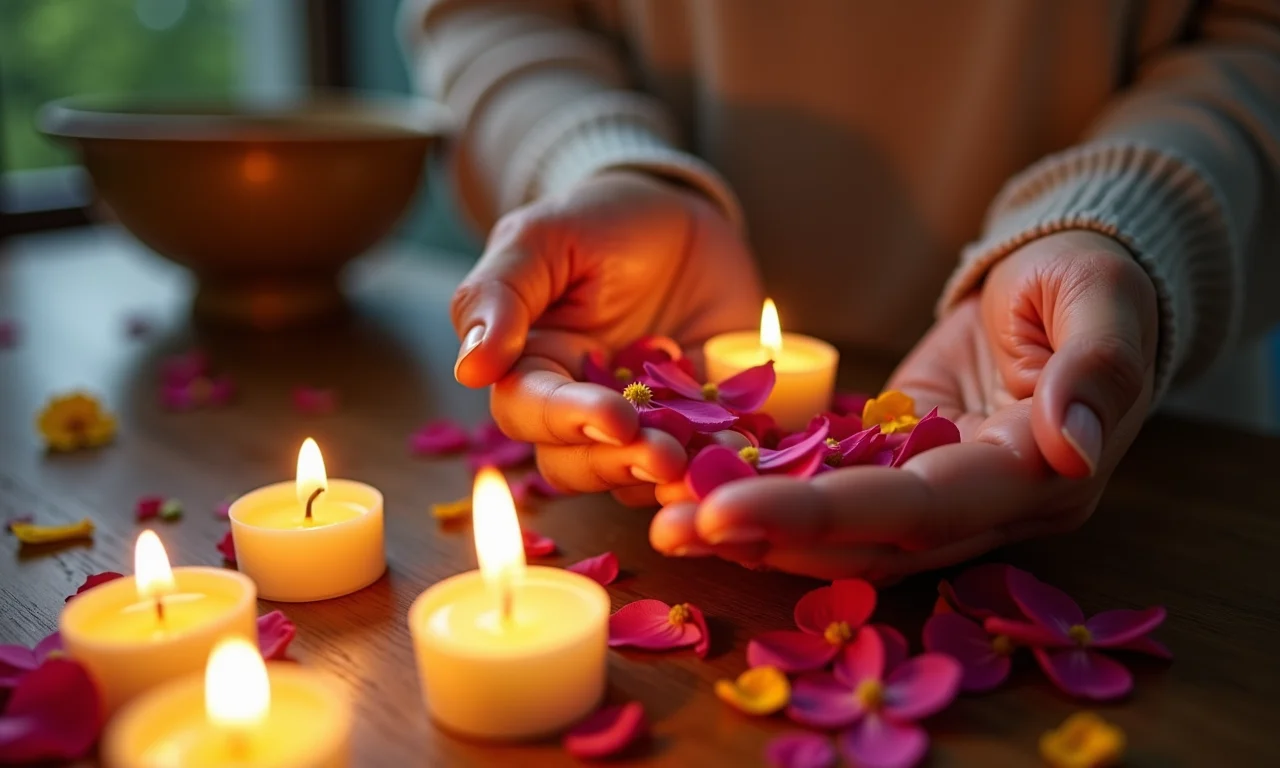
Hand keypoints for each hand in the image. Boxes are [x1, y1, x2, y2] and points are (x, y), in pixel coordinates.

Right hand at [451, 171, 761, 497]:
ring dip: (664, 475)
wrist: (680, 217)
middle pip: (574, 461)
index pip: (528, 411)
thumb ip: (499, 295)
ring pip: (631, 474)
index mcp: (531, 366)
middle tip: (664, 453)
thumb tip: (470, 369)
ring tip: (702, 463)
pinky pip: (695, 460)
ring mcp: (638, 422)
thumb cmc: (599, 220)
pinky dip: (713, 463)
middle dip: (617, 462)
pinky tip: (740, 452)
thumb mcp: (542, 237)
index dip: (566, 422)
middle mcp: (577, 407)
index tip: (614, 419)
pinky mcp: (693, 425)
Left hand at [650, 231, 1158, 580]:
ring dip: (755, 530)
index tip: (724, 512)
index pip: (916, 510)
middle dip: (765, 535)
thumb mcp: (1103, 299)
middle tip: (668, 528)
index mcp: (1035, 477)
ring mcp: (938, 492)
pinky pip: (830, 488)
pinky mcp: (901, 465)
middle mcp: (983, 508)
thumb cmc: (1094, 276)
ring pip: (839, 531)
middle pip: (864, 539)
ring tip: (665, 520)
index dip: (821, 515)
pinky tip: (698, 486)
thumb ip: (1096, 370)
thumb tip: (1072, 447)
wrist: (1068, 277)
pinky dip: (768, 492)